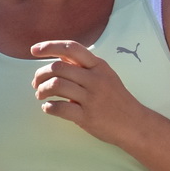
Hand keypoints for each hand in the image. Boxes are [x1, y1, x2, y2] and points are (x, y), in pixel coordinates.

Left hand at [31, 40, 149, 147]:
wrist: (135, 124)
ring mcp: (92, 98)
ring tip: (41, 96)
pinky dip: (48, 107)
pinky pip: (59, 108)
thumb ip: (83, 67)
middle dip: (40, 75)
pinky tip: (49, 108)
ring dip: (42, 90)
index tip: (34, 50)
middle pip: (58, 67)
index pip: (71, 48)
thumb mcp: (105, 76)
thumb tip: (57, 58)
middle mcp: (95, 79)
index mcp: (99, 66)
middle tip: (36, 83)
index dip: (50, 46)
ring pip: (56, 85)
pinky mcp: (87, 117)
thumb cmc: (117, 100)